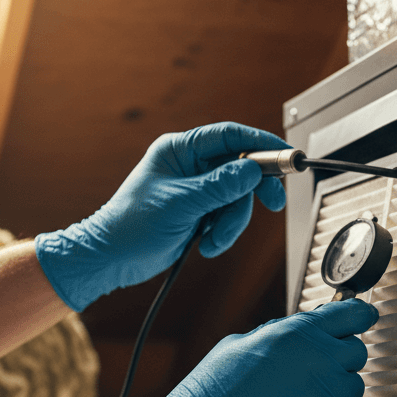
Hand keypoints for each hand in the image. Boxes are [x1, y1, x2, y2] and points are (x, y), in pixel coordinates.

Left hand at [34, 122, 288, 311]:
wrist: (110, 260)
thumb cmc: (130, 227)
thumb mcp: (180, 204)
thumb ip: (220, 186)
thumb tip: (252, 170)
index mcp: (179, 150)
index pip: (229, 135)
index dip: (261, 142)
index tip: (286, 155)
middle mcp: (190, 166)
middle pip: (241, 168)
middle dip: (252, 193)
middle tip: (272, 205)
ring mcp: (196, 190)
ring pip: (237, 197)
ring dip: (232, 223)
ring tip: (213, 239)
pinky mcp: (199, 212)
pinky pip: (227, 216)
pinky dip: (223, 232)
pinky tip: (205, 244)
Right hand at [105, 299, 378, 396]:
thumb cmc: (209, 396)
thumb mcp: (238, 345)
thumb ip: (278, 336)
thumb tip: (295, 335)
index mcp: (297, 333)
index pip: (352, 314)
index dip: (359, 316)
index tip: (362, 319)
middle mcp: (319, 361)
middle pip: (357, 353)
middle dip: (340, 359)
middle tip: (313, 372)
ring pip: (352, 390)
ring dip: (332, 393)